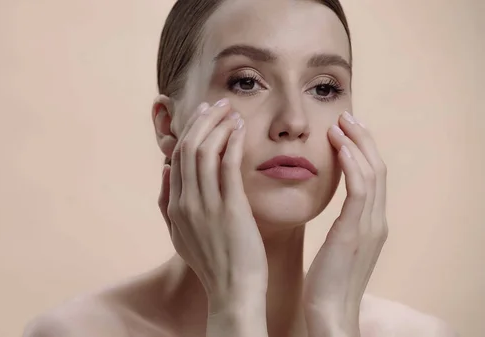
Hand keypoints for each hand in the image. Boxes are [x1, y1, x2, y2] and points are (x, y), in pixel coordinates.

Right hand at [157, 99, 267, 311]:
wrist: (233, 291)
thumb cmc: (213, 263)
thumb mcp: (179, 235)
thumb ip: (167, 203)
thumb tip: (164, 170)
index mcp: (174, 207)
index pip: (177, 158)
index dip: (189, 131)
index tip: (203, 115)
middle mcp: (186, 202)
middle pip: (188, 148)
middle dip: (203, 120)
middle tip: (217, 103)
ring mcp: (207, 205)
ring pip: (205, 151)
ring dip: (218, 124)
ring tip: (230, 110)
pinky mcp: (230, 208)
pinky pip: (228, 165)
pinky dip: (233, 142)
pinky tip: (241, 129)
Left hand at [304, 112, 388, 336]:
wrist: (330, 314)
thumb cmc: (327, 284)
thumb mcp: (336, 249)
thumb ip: (341, 226)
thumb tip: (330, 210)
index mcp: (371, 224)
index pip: (372, 177)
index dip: (362, 150)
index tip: (344, 130)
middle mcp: (377, 221)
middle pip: (377, 168)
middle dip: (363, 138)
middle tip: (345, 116)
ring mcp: (370, 226)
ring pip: (372, 172)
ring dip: (357, 143)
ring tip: (340, 123)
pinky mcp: (356, 231)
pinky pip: (359, 189)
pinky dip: (352, 164)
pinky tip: (339, 146)